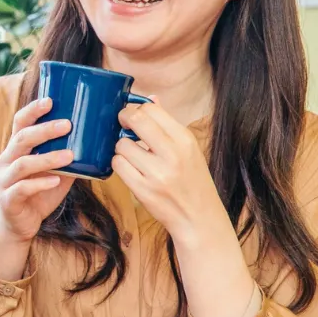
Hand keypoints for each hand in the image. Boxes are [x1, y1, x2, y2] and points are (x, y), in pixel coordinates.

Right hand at [0, 97, 74, 278]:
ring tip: (69, 155)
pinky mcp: (9, 199)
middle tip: (67, 124)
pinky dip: (40, 183)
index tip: (50, 100)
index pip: (20, 123)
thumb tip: (97, 143)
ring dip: (47, 157)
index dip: (33, 111)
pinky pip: (22, 188)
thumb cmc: (38, 193)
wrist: (20, 225)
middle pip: (21, 139)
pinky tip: (55, 181)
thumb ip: (68, 158)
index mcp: (16, 149)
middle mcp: (7, 160)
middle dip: (44, 130)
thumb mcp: (55, 172)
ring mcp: (5, 180)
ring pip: (22, 163)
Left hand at [113, 100, 227, 245]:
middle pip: (135, 120)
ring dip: (121, 148)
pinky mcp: (143, 190)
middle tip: (123, 127)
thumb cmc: (192, 180)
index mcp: (185, 140)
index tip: (132, 117)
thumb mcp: (188, 149)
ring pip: (121, 144)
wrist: (200, 218)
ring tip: (132, 155)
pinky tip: (130, 168)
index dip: (135, 110)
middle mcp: (173, 154)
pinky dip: (120, 164)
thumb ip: (167, 123)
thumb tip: (150, 98)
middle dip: (123, 120)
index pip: (151, 109)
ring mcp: (157, 173)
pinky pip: (118, 165)